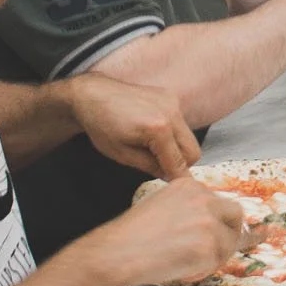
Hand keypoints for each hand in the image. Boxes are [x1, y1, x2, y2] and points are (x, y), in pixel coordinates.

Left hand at [70, 72, 199, 178]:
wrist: (92, 94)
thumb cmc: (102, 125)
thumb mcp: (123, 155)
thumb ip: (152, 167)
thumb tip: (171, 177)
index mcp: (159, 129)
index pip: (180, 164)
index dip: (176, 179)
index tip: (175, 190)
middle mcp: (172, 112)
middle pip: (193, 151)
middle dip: (180, 164)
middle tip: (160, 168)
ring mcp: (172, 102)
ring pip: (189, 137)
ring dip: (176, 148)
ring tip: (152, 148)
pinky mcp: (170, 96)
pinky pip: (180, 122)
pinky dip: (172, 132)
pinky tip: (151, 131)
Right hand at [98, 176, 254, 285]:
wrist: (118, 251)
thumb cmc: (132, 234)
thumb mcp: (161, 205)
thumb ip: (187, 208)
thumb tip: (206, 224)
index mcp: (190, 186)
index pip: (219, 200)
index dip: (222, 219)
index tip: (232, 226)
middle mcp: (203, 199)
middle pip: (235, 215)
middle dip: (232, 233)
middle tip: (219, 248)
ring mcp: (209, 223)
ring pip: (229, 242)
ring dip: (215, 256)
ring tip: (188, 262)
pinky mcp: (209, 247)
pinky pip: (217, 262)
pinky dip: (204, 269)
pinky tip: (184, 269)